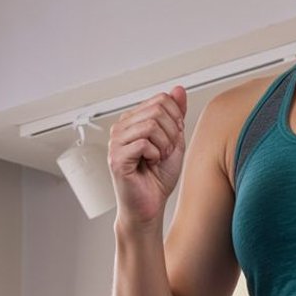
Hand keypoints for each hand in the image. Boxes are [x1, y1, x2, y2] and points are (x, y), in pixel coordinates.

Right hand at [109, 84, 187, 225]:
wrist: (150, 207)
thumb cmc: (158, 179)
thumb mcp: (174, 141)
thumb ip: (176, 115)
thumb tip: (178, 89)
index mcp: (133, 120)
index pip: (161, 99)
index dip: (176, 119)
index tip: (172, 140)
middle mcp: (121, 127)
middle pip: (157, 109)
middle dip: (171, 133)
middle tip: (165, 152)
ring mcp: (116, 141)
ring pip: (151, 125)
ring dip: (164, 145)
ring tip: (157, 159)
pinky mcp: (116, 157)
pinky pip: (144, 143)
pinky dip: (155, 155)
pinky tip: (150, 164)